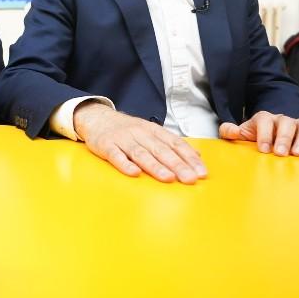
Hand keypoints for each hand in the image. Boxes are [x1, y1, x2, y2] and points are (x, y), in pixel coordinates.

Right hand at [73, 102, 206, 183]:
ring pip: (141, 153)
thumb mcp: (151, 132)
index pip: (175, 143)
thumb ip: (172, 143)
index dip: (189, 158)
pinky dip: (125, 164)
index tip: (201, 172)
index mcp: (153, 130)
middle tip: (190, 179)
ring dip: (155, 166)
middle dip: (177, 165)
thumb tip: (197, 155)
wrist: (97, 118)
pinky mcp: (106, 146)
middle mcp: (140, 133)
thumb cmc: (128, 130)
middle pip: (161, 150)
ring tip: (169, 178)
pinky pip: (115, 156)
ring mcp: (122, 139)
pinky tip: (134, 173)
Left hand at [219, 111, 298, 156]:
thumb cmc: (255, 135)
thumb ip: (229, 131)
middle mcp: (281, 119)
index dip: (264, 134)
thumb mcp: (240, 133)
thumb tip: (233, 131)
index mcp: (264, 118)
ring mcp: (297, 125)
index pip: (265, 121)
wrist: (270, 132)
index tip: (263, 149)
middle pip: (286, 123)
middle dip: (283, 138)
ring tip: (297, 154)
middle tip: (280, 153)